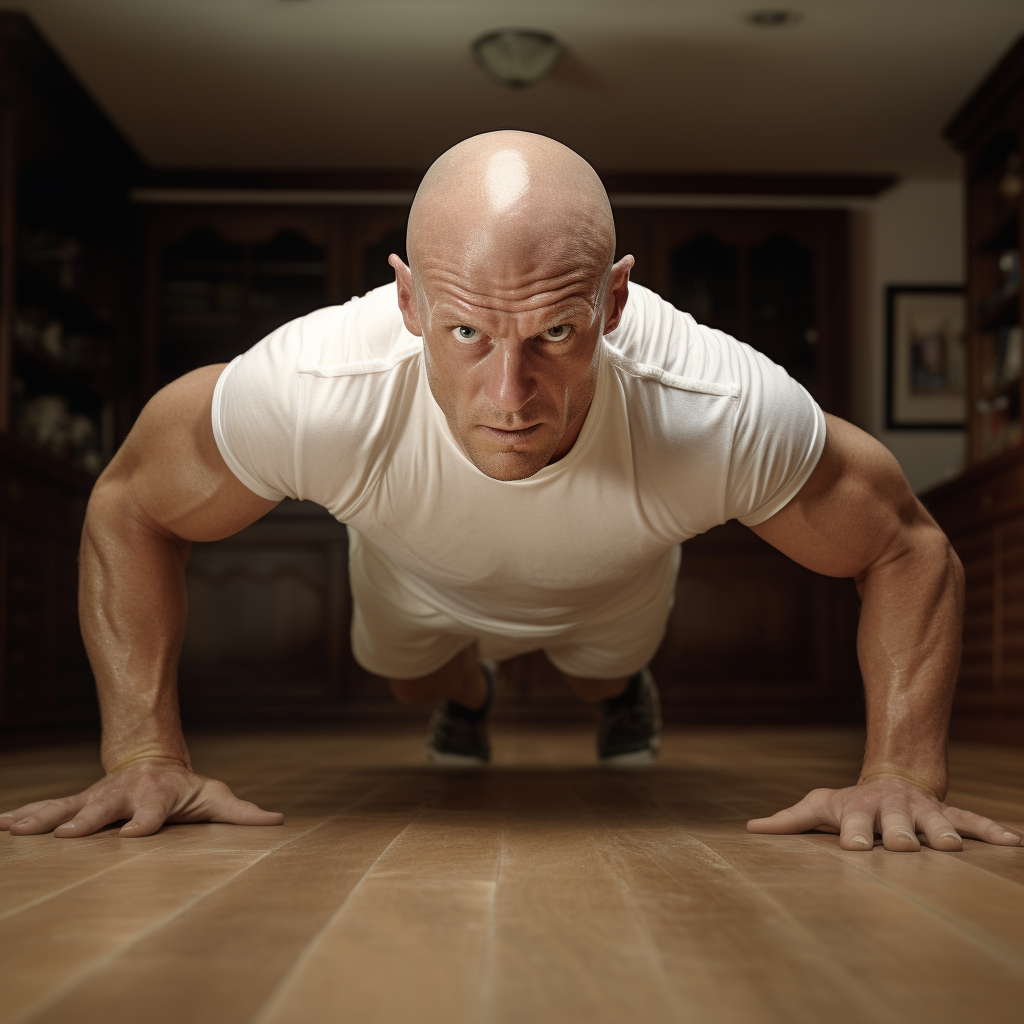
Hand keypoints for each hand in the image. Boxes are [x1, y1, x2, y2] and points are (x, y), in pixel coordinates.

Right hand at [0, 756, 283, 837]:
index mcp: (156, 798)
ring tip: (14, 828)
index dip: (146, 823)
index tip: (135, 835)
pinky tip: (0, 825)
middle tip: (68, 836)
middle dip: (86, 822)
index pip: (152, 813)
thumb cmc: (186, 789)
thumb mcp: (215, 797)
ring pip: (67, 807)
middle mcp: (122, 797)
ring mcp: (96, 799)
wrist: (153, 762)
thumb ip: (243, 813)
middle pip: (104, 810)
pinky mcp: (77, 803)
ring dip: (43, 818)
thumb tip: (279, 821)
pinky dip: (22, 815)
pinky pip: (46, 809)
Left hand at [746, 773, 1022, 851]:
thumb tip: (749, 828)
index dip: (854, 834)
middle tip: (905, 847)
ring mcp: (923, 812)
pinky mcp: (949, 814)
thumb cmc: (848, 803)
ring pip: (937, 823)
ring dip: (945, 835)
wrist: (891, 778)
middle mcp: (893, 811)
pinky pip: (973, 820)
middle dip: (901, 836)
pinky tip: (1012, 842)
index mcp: (860, 811)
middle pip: (897, 825)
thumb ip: (788, 820)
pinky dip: (992, 830)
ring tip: (953, 848)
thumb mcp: (818, 806)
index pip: (855, 823)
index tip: (854, 848)